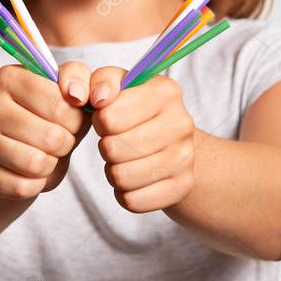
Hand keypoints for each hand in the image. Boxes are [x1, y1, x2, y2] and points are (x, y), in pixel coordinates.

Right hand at [0, 61, 92, 199]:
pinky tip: (33, 172)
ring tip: (47, 153)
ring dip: (51, 163)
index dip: (75, 118)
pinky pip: (21, 187)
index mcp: (9, 77)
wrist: (21, 148)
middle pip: (50, 136)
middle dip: (65, 142)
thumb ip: (78, 78)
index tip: (71, 118)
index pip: (58, 103)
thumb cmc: (50, 115)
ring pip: (35, 163)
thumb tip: (77, 94)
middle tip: (60, 139)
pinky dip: (36, 184)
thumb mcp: (68, 89)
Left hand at [88, 66, 195, 212]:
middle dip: (106, 146)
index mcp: (165, 91)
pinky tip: (133, 177)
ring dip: (113, 170)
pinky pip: (133, 201)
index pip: (109, 116)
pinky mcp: (182, 186)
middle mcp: (181, 123)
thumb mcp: (113, 83)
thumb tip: (95, 97)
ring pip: (122, 177)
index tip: (107, 116)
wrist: (170, 139)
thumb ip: (94, 79)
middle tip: (115, 140)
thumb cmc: (132, 108)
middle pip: (114, 149)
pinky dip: (125, 193)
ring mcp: (185, 157)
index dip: (99, 119)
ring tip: (123, 158)